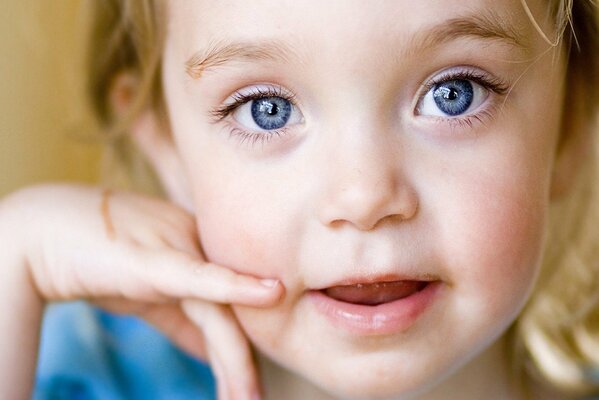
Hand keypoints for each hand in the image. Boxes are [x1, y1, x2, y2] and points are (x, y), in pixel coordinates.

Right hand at [1, 183, 281, 399]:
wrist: (40, 233)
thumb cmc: (94, 260)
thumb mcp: (148, 295)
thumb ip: (183, 321)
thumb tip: (211, 355)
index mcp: (199, 255)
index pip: (230, 310)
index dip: (238, 351)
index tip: (244, 386)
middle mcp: (198, 248)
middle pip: (230, 315)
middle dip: (240, 364)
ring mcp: (179, 250)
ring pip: (220, 313)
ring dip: (235, 362)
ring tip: (245, 398)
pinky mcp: (156, 259)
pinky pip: (202, 277)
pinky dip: (238, 286)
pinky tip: (271, 292)